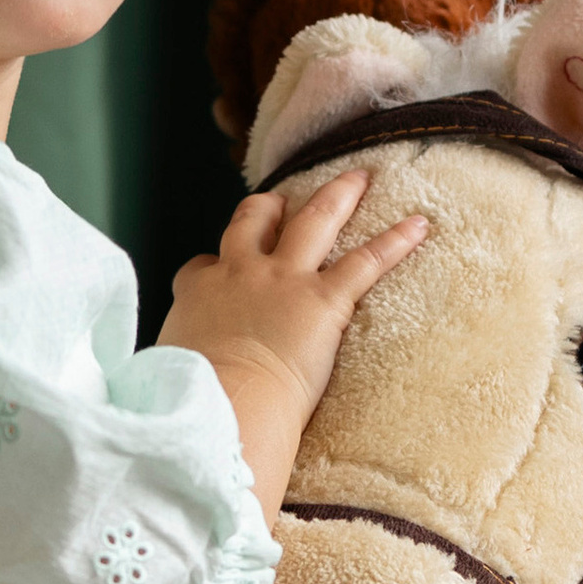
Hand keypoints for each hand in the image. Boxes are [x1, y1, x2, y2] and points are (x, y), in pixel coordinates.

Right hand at [160, 173, 427, 516]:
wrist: (222, 406)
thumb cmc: (190, 402)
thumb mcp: (166, 377)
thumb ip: (173, 372)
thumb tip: (161, 397)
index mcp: (197, 295)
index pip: (200, 270)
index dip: (211, 270)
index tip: (215, 277)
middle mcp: (238, 273)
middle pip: (252, 222)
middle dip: (269, 207)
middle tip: (284, 198)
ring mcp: (282, 280)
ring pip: (312, 221)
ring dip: (337, 196)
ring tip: (358, 177)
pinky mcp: (323, 300)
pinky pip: (366, 261)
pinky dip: (395, 242)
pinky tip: (420, 225)